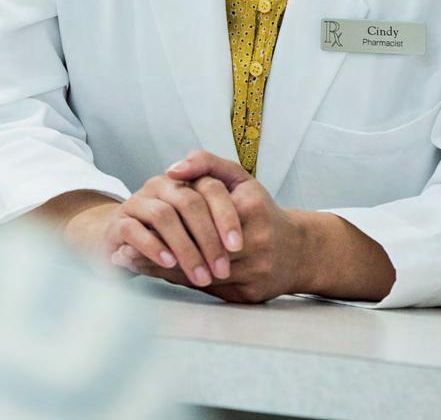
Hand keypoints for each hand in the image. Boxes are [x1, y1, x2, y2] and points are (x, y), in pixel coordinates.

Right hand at [100, 171, 242, 287]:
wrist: (123, 241)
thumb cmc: (170, 233)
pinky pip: (134, 230)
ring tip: (200, 275)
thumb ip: (217, 222)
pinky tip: (169, 264)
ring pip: (164, 215)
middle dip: (208, 237)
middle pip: (190, 201)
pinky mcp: (118, 223)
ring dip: (185, 247)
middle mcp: (161, 186)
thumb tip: (241, 240)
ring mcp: (138, 202)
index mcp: (185, 180)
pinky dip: (154, 247)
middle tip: (221, 268)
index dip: (225, 215)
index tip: (237, 245)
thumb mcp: (197, 227)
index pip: (210, 187)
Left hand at [118, 151, 312, 302]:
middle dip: (157, 252)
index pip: (201, 218)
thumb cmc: (260, 210)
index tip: (136, 224)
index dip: (166, 224)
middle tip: (124, 251)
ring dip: (162, 271)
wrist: (297, 251)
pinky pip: (207, 292)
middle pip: (197, 250)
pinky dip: (180, 283)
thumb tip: (173, 169)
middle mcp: (256, 242)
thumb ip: (207, 165)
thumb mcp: (240, 179)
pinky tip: (156, 278)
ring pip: (199, 274)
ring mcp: (255, 273)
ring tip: (131, 265)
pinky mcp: (249, 295)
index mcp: (251, 209)